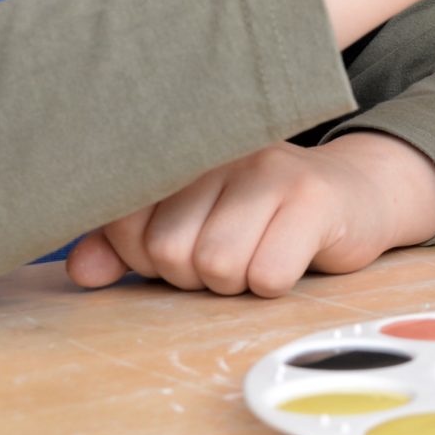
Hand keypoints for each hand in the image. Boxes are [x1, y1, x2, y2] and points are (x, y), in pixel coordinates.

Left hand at [62, 133, 434, 296]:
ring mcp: (269, 171)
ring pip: (216, 264)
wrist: (353, 197)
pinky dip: (272, 284)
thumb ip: (129, 247)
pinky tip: (288, 259)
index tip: (179, 247)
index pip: (123, 219)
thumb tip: (81, 272)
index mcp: (179, 150)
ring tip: (255, 255)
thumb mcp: (189, 227)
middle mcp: (220, 150)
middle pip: (168, 250)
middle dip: (192, 276)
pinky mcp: (313, 200)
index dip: (144, 256)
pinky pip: (267, 274)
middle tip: (226, 254)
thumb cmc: (259, 217)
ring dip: (234, 283)